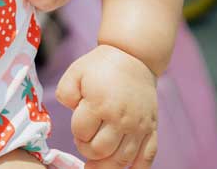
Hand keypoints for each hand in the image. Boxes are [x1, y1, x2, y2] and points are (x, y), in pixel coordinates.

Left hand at [56, 44, 158, 168]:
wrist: (134, 58)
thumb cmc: (100, 66)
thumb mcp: (75, 73)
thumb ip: (65, 94)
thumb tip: (71, 111)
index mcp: (100, 104)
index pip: (81, 134)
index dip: (76, 133)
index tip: (79, 126)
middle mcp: (121, 118)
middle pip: (100, 151)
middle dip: (88, 150)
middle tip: (87, 140)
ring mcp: (139, 126)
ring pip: (122, 160)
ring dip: (106, 164)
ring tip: (98, 160)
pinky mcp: (152, 129)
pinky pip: (147, 158)